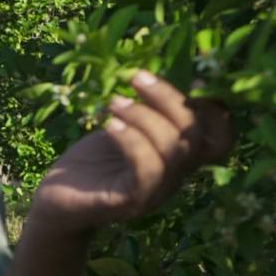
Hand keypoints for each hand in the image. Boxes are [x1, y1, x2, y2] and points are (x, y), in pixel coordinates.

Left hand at [31, 71, 232, 235]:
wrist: (55, 200)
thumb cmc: (91, 162)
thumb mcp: (123, 130)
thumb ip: (146, 111)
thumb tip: (155, 72)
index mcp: (179, 158)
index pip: (220, 139)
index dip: (215, 109)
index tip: (191, 78)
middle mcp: (175, 177)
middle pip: (195, 136)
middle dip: (168, 99)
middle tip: (136, 77)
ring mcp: (156, 192)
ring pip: (172, 150)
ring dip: (144, 117)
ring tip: (113, 103)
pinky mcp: (132, 202)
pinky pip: (147, 169)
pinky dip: (131, 141)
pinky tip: (109, 125)